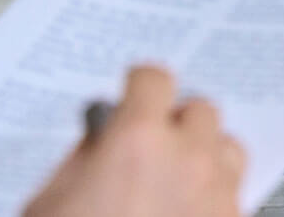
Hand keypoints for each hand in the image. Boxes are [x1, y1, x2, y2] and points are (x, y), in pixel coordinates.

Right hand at [24, 65, 244, 216]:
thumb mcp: (49, 204)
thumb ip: (81, 161)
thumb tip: (99, 139)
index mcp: (137, 143)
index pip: (154, 80)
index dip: (140, 85)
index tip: (135, 89)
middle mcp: (189, 160)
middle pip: (200, 110)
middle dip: (175, 123)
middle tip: (150, 144)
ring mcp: (219, 194)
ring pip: (226, 149)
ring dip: (205, 155)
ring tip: (174, 180)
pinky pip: (235, 194)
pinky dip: (214, 196)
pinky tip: (188, 214)